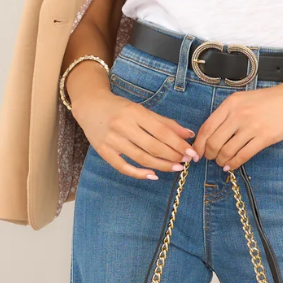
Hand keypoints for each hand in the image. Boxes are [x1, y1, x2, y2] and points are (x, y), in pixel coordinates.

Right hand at [68, 76, 199, 179]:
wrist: (90, 106)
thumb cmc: (119, 108)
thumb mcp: (141, 110)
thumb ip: (164, 122)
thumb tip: (188, 134)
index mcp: (134, 112)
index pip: (161, 131)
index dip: (178, 143)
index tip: (191, 152)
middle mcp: (122, 126)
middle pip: (153, 146)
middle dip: (173, 155)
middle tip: (186, 161)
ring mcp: (112, 140)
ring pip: (141, 158)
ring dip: (161, 165)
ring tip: (175, 168)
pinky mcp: (103, 151)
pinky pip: (123, 167)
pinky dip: (139, 173)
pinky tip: (153, 175)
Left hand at [192, 80, 282, 170]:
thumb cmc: (272, 100)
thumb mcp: (245, 100)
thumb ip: (229, 114)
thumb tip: (214, 133)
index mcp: (231, 103)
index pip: (206, 127)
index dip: (199, 144)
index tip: (197, 153)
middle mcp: (238, 114)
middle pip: (214, 141)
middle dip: (209, 155)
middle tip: (210, 159)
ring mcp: (252, 126)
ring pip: (226, 151)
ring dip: (221, 160)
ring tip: (222, 163)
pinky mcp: (265, 137)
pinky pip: (243, 155)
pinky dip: (234, 164)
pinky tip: (231, 166)